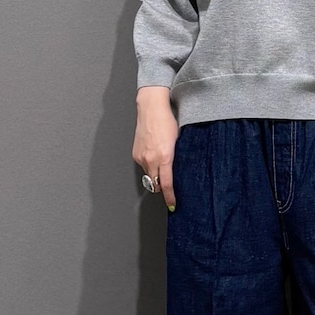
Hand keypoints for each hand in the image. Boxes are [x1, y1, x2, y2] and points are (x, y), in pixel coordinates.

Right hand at [132, 87, 177, 209]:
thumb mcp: (178, 141)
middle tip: (168, 186)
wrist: (151, 109)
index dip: (169, 197)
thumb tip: (178, 170)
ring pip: (149, 174)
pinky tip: (154, 154)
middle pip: (155, 183)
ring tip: (162, 163)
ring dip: (155, 174)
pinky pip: (143, 165)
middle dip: (161, 187)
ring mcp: (141, 157)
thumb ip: (176, 158)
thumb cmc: (167, 121)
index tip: (172, 205)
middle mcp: (151, 159)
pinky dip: (149, 164)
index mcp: (164, 157)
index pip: (166, 184)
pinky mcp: (135, 153)